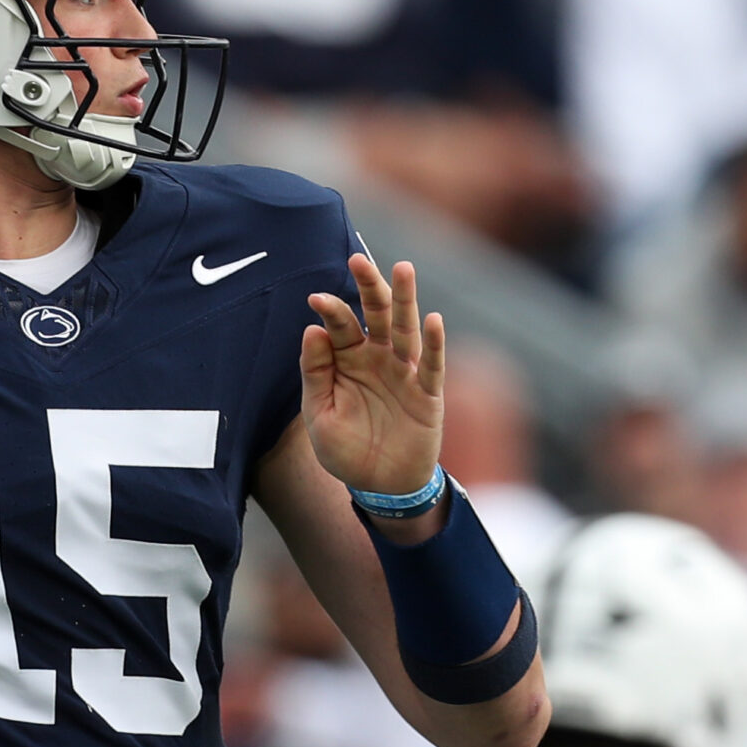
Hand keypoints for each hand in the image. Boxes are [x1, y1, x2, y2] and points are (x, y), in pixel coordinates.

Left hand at [300, 252, 445, 498]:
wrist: (379, 486)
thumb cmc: (345, 449)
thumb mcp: (319, 414)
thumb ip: (315, 372)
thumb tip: (312, 329)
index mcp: (348, 360)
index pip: (340, 326)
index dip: (330, 311)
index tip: (315, 298)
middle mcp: (378, 358)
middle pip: (376, 314)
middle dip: (368, 287)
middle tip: (358, 260)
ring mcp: (405, 372)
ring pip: (406, 329)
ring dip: (405, 300)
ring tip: (402, 269)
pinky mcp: (427, 393)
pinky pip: (432, 365)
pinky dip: (434, 343)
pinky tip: (433, 319)